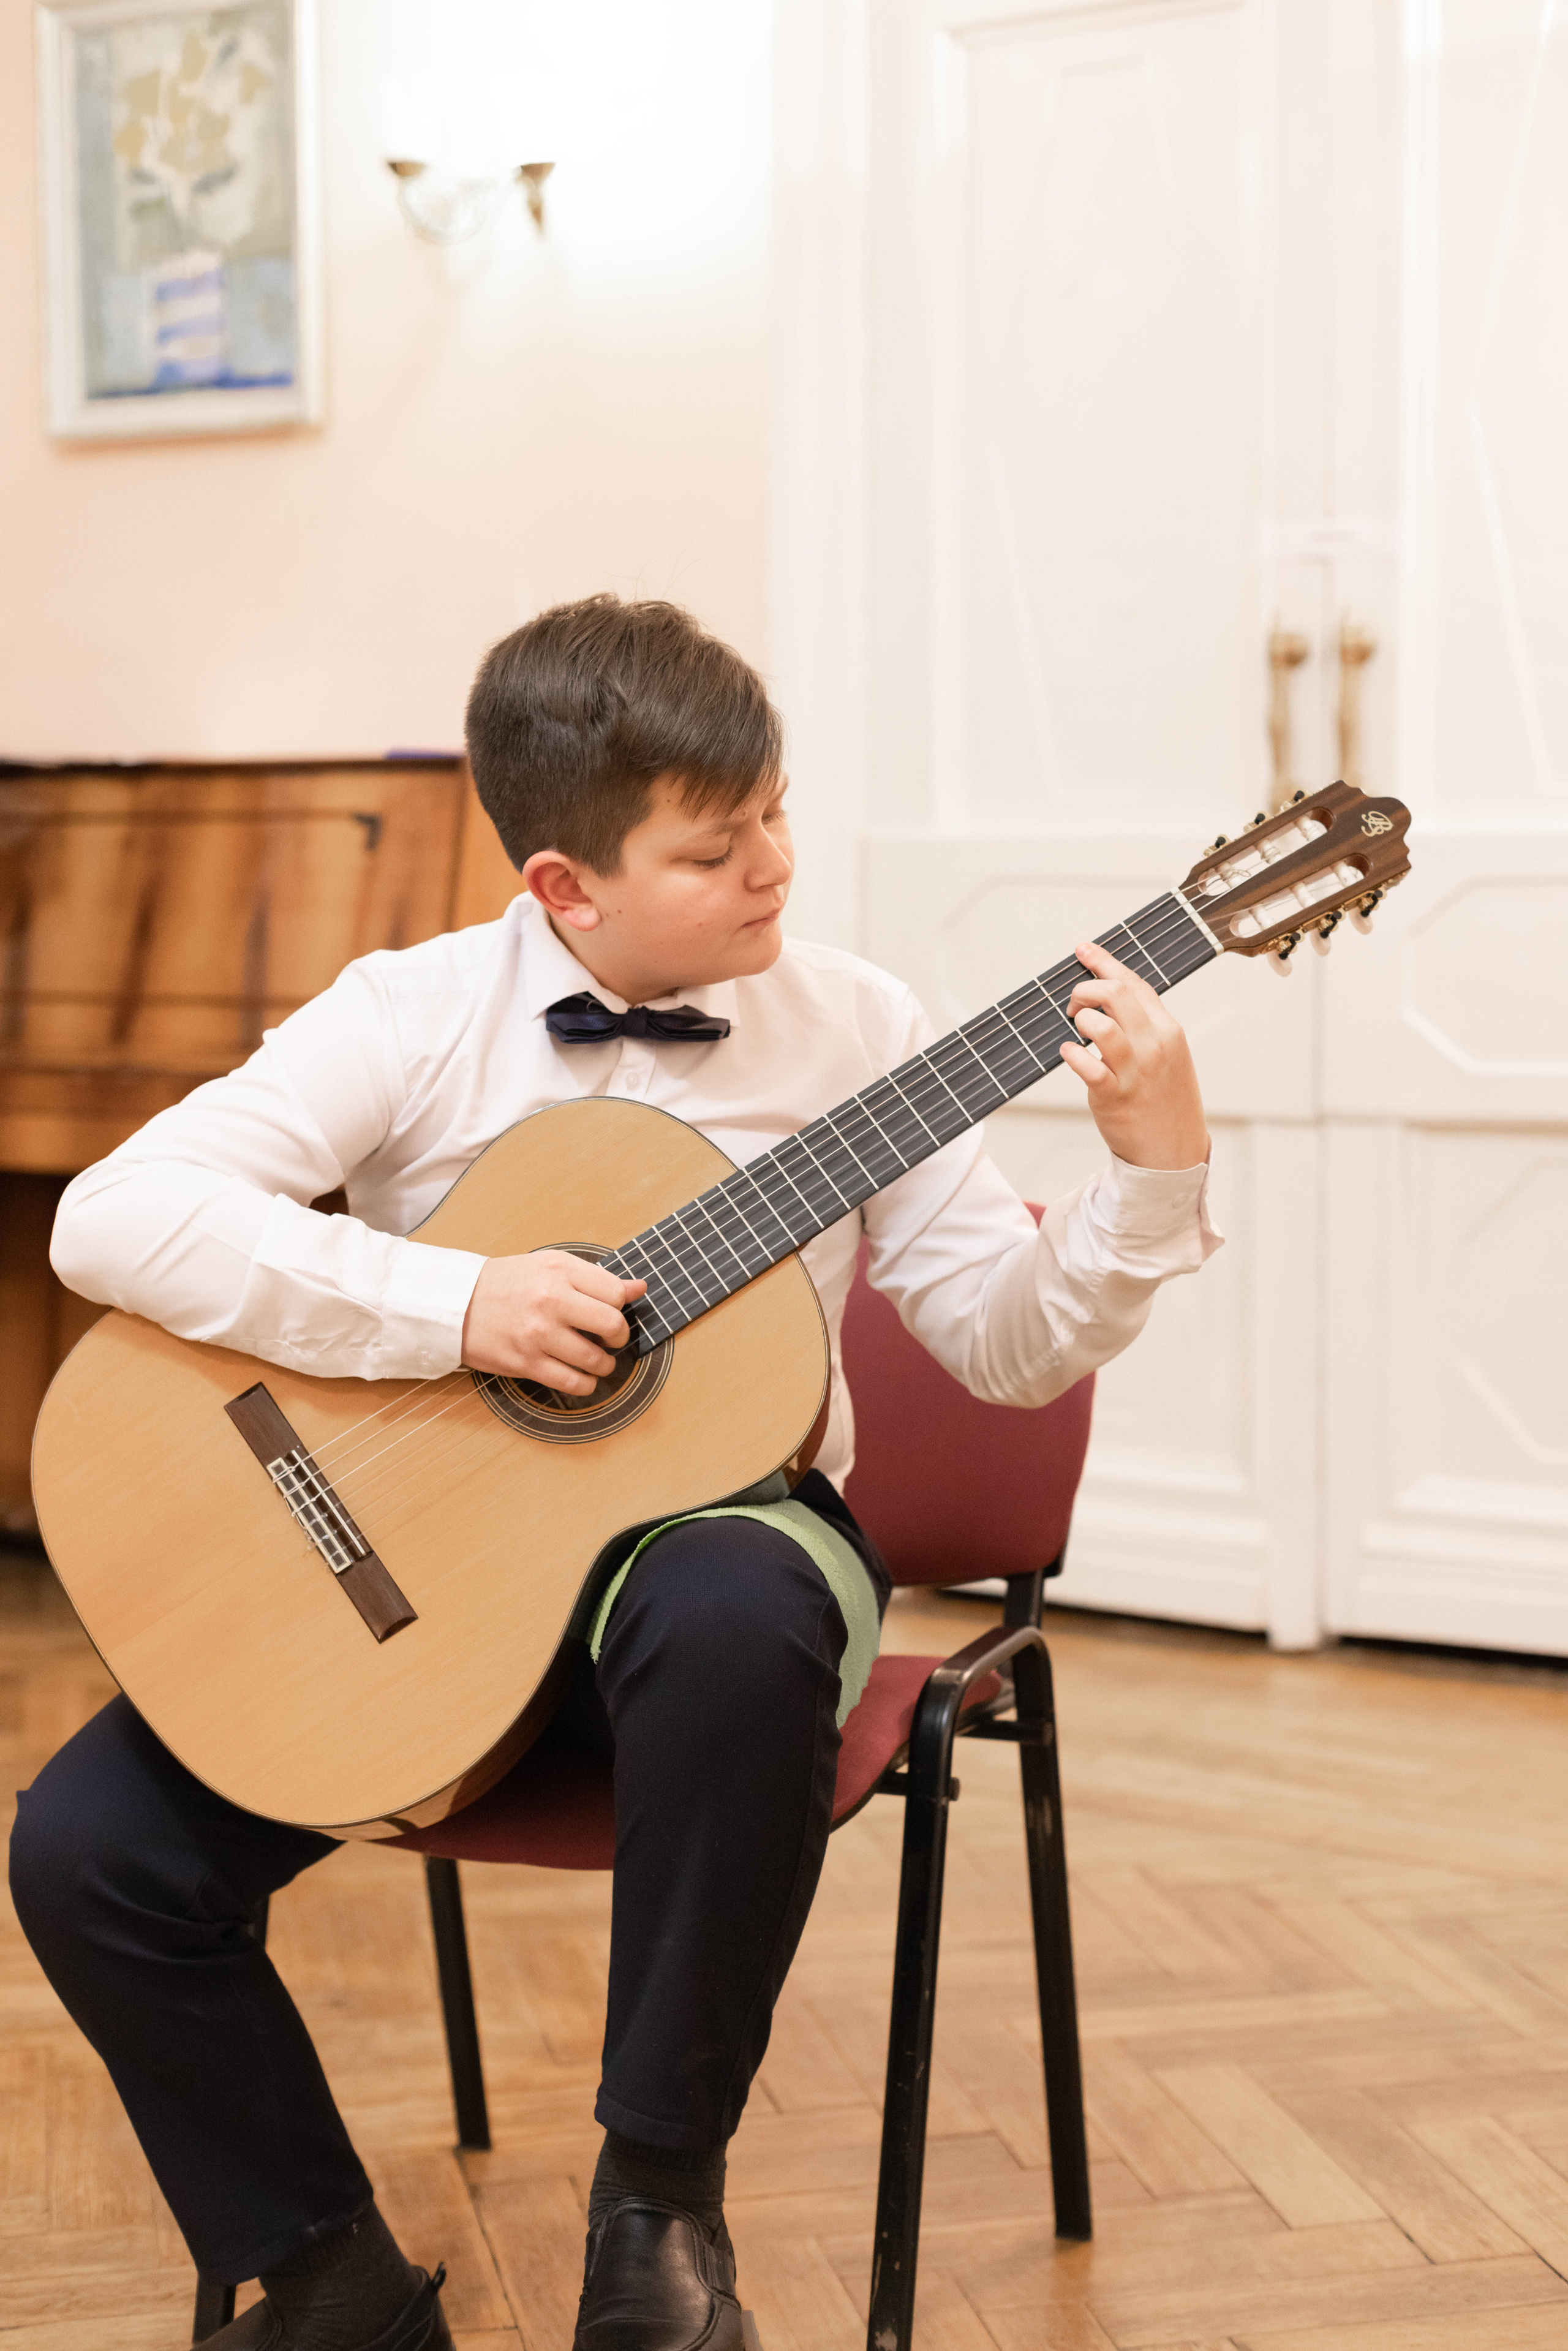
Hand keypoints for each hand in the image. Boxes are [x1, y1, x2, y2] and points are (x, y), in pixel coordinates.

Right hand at [461, 1251, 647, 1390]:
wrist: (456, 1303)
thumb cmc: (507, 1283)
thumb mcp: (550, 1267)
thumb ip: (595, 1278)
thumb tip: (639, 1288)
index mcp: (559, 1271)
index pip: (615, 1293)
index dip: (621, 1306)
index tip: (612, 1313)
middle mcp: (551, 1300)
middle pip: (612, 1325)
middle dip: (619, 1337)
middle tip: (611, 1339)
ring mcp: (538, 1333)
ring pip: (595, 1359)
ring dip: (604, 1365)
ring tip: (598, 1361)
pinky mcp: (526, 1362)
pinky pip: (572, 1382)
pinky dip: (586, 1384)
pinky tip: (583, 1378)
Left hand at [1059, 941, 1208, 1169]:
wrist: (1173, 1152)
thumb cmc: (1166, 1101)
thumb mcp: (1170, 1055)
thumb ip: (1146, 1025)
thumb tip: (1113, 996)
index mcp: (1168, 1030)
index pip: (1134, 983)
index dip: (1104, 962)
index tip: (1083, 950)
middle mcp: (1153, 1045)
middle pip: (1115, 993)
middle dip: (1085, 989)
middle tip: (1075, 1004)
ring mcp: (1134, 1071)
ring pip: (1099, 1024)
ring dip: (1079, 1020)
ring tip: (1076, 1031)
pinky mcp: (1113, 1096)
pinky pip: (1085, 1065)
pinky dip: (1070, 1054)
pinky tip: (1069, 1054)